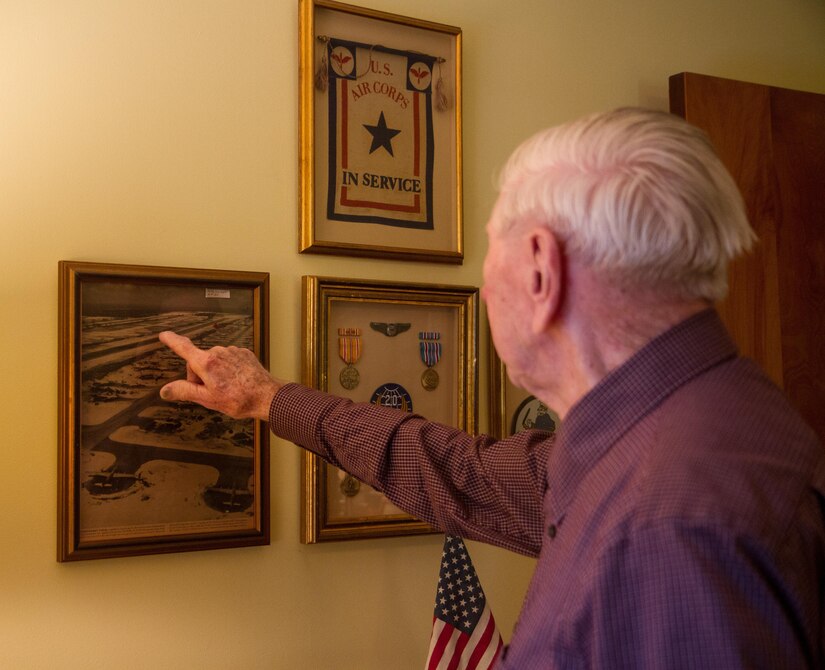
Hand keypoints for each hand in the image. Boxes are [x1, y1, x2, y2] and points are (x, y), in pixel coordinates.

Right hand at [158, 331, 283, 420]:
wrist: (267, 396)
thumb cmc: (237, 400)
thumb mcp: (207, 399)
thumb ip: (184, 391)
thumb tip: (164, 390)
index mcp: (206, 363)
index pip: (183, 347)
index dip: (172, 341)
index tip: (164, 335)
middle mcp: (218, 352)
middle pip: (199, 360)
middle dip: (199, 375)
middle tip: (210, 392)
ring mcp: (232, 351)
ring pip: (215, 360)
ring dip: (214, 372)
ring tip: (227, 388)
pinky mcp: (244, 353)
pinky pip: (228, 359)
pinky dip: (227, 368)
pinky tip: (236, 381)